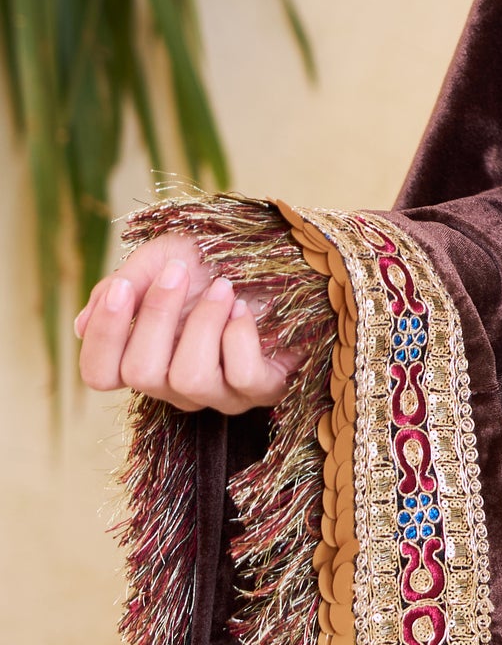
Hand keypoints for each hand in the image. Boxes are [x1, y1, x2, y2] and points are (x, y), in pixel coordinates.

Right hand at [74, 232, 291, 413]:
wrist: (280, 251)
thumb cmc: (217, 258)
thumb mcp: (163, 257)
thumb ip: (123, 286)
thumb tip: (79, 325)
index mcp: (141, 354)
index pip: (99, 374)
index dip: (104, 336)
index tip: (123, 290)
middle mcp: (173, 383)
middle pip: (140, 374)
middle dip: (159, 315)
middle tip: (179, 272)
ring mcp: (217, 393)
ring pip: (189, 378)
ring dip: (204, 323)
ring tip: (223, 287)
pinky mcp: (261, 389)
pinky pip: (241, 378)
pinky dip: (241, 337)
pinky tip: (244, 310)